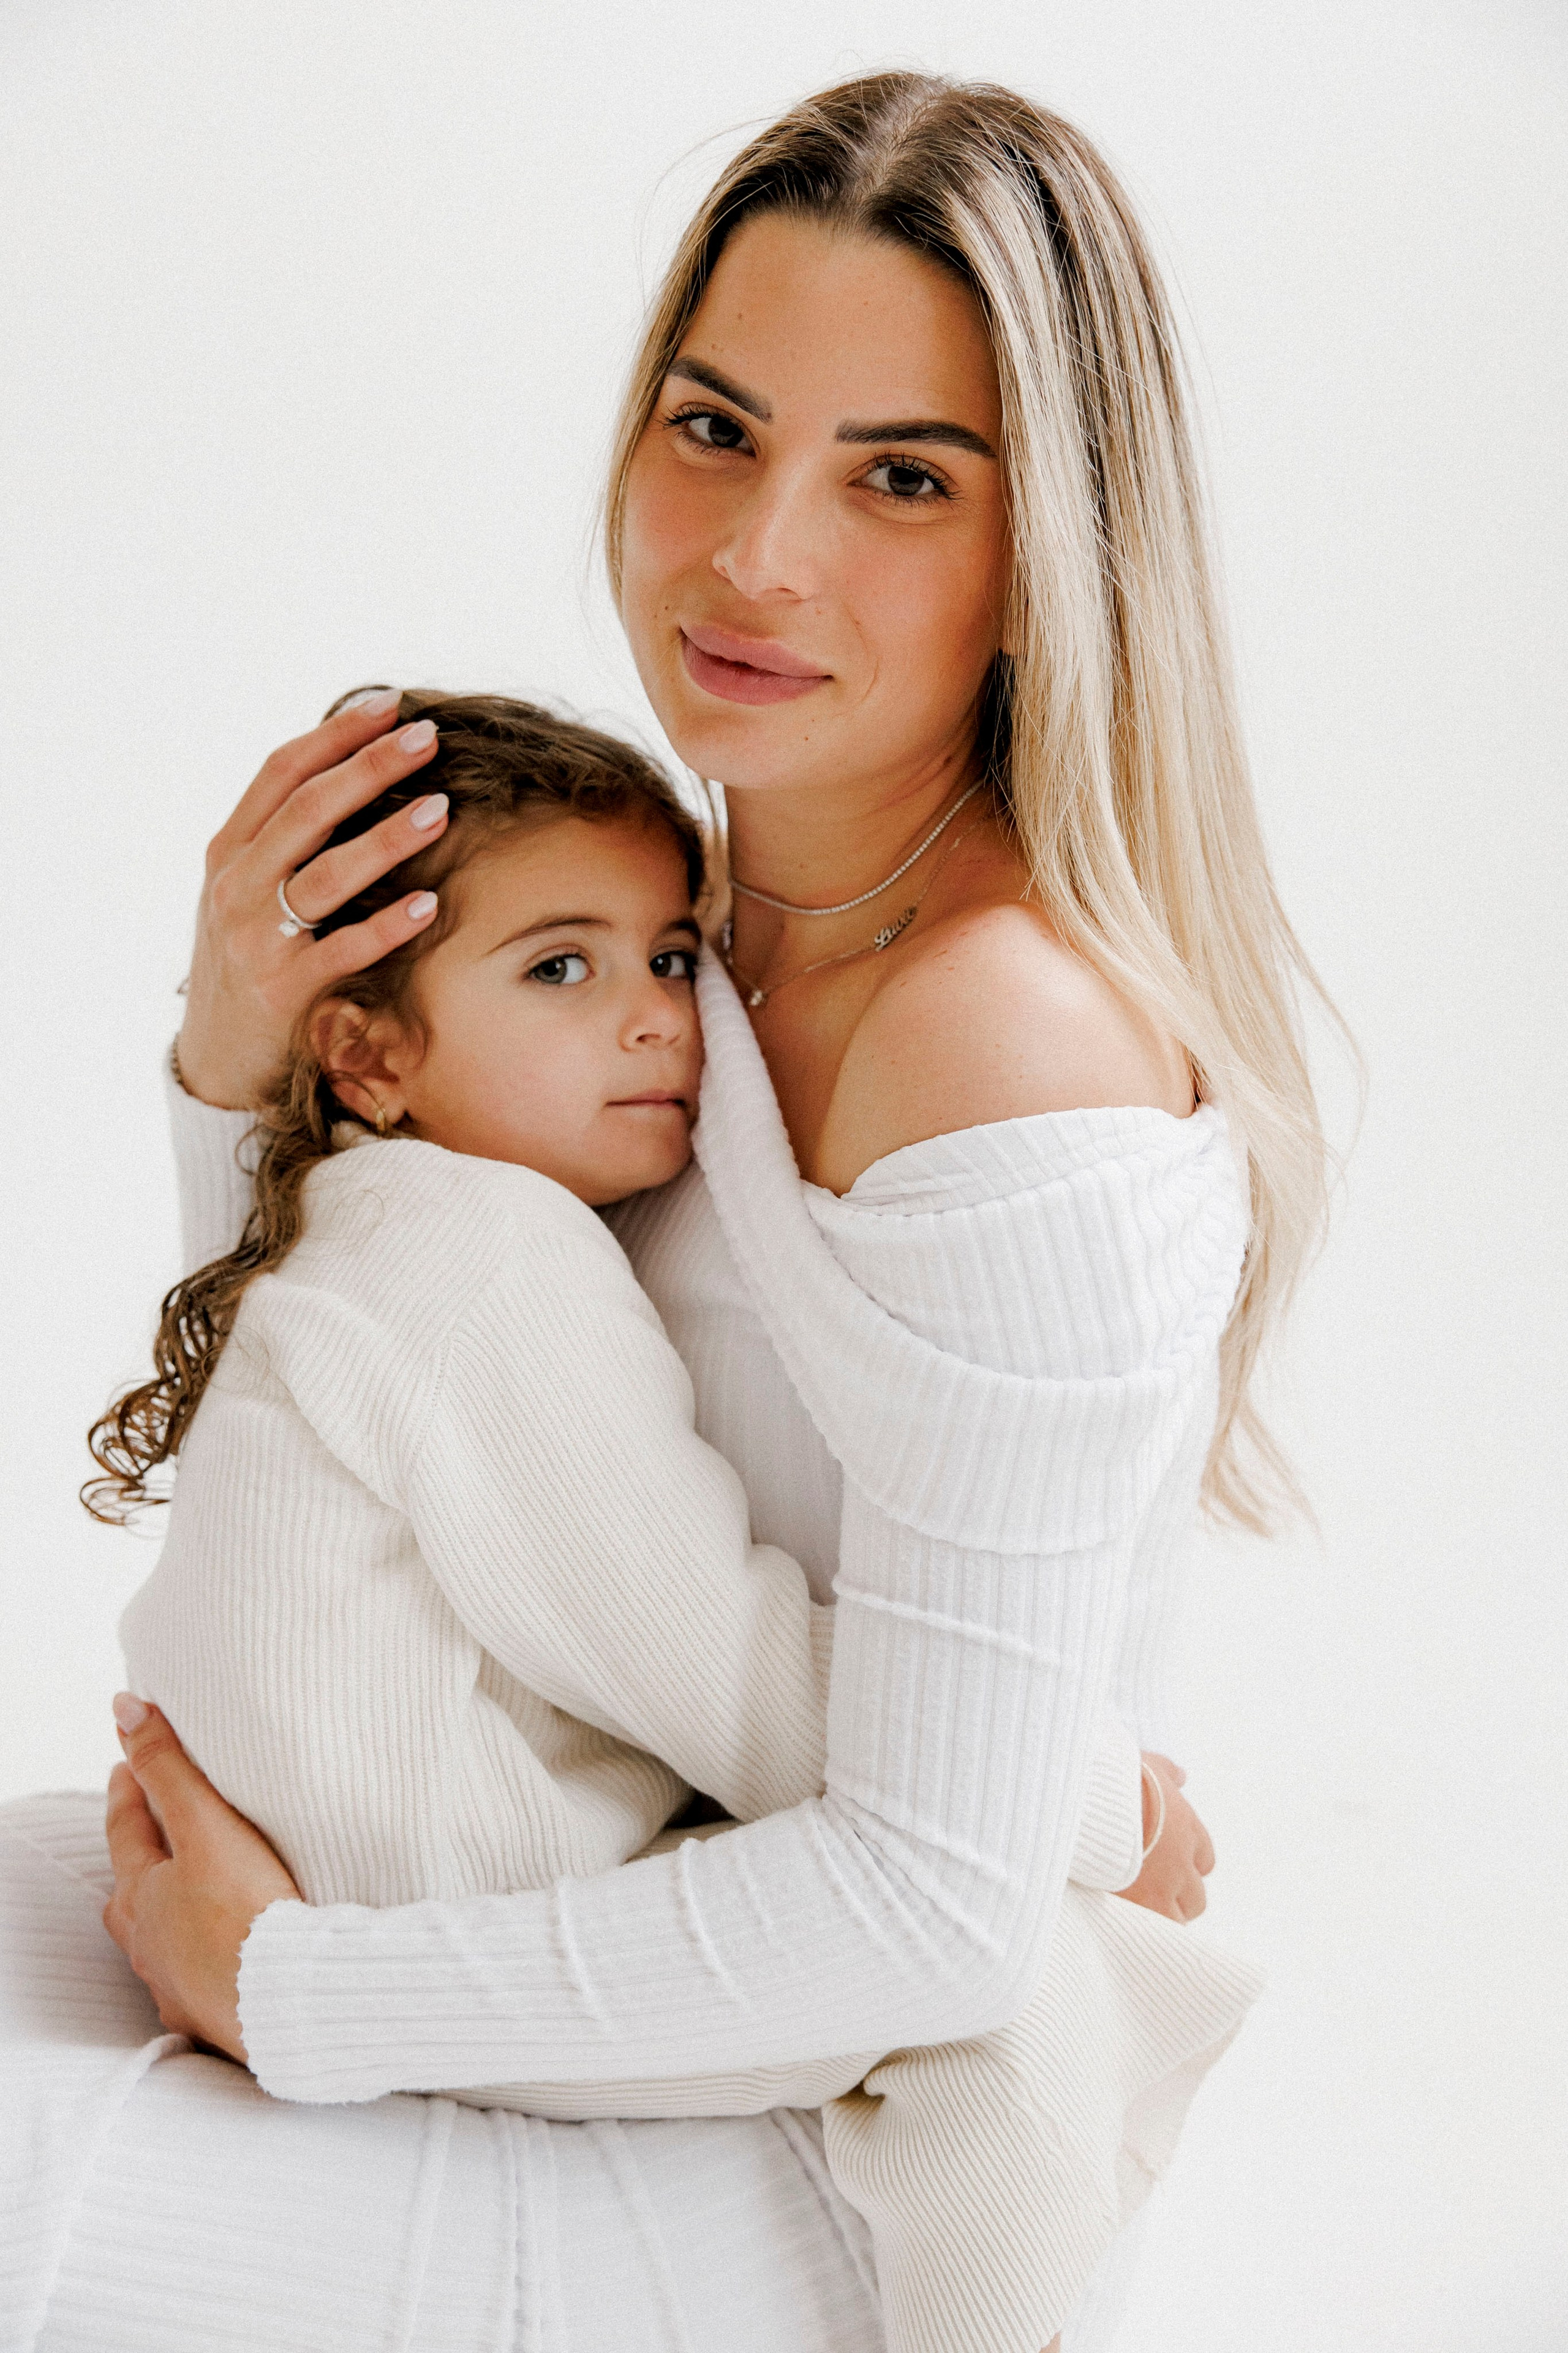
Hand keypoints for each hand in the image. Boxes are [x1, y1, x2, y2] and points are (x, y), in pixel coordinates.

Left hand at [103, 1697, 300, 2062]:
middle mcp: (151, 1945)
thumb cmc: (246, 1911)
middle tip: (151, 1829)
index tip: (126, 1762)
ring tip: (191, 1894)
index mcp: (144, 1897)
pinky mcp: (215, 2017)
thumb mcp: (206, 1826)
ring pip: (161, 1941)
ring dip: (170, 1913)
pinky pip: (198, 1981)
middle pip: (132, 1893)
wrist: (290, 2001)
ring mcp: (179, 1986)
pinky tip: (226, 1958)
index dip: (128, 1789)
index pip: (126, 1831)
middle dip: (139, 1857)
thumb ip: (167, 1766)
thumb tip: (124, 1708)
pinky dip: (205, 1960)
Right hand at [175, 691, 448, 1107]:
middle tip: (428, 736)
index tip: (391, 704)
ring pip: (325, 874)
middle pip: (307, 809)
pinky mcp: (285, 991)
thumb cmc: (247, 961)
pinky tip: (429, 903)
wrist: (215, 1058)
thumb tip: (349, 771)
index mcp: (230, 850)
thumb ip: (284, 839)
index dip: (337, 734)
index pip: (282, 771)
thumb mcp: (247, 892)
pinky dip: (387, 925)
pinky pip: (343, 950)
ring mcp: (257, 938)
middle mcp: (236, 885)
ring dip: (386, 838)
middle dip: (370, 767)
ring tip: (440, 808)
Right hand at [1119, 1752, 1214, 1923]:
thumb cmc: (1117, 1779)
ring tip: (1137, 1914)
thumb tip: (1181, 1776)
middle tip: (1152, 1894)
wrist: (1095, 1800)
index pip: (1203, 1859)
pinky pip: (1153, 1929)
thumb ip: (1167, 1772)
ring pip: (1178, 1918)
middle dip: (1178, 1897)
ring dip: (1163, 1917)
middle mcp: (1182, 1861)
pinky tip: (1126, 1924)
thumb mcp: (1147, 1765)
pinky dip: (1143, 1929)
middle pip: (1195, 1896)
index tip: (1168, 1865)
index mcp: (1186, 1827)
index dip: (1186, 1866)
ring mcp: (1164, 1886)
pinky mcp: (1140, 1904)